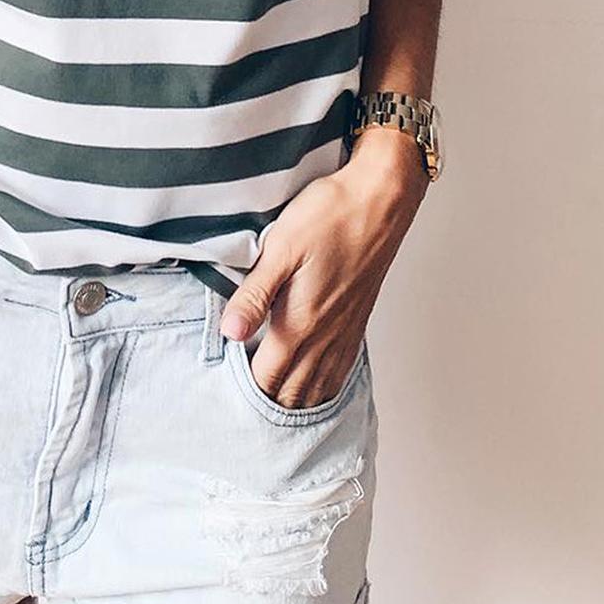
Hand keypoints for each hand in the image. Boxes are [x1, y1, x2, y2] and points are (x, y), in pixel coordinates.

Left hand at [217, 125, 428, 408]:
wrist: (380, 202)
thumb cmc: (329, 217)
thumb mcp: (281, 249)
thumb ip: (254, 295)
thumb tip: (229, 333)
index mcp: (300, 324)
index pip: (266, 380)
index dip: (242, 388)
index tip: (223, 384)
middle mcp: (325, 339)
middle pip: (291, 395)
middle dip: (266, 401)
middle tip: (239, 396)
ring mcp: (344, 333)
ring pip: (317, 390)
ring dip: (293, 400)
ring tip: (270, 397)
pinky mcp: (356, 323)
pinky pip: (339, 374)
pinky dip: (321, 388)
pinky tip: (311, 384)